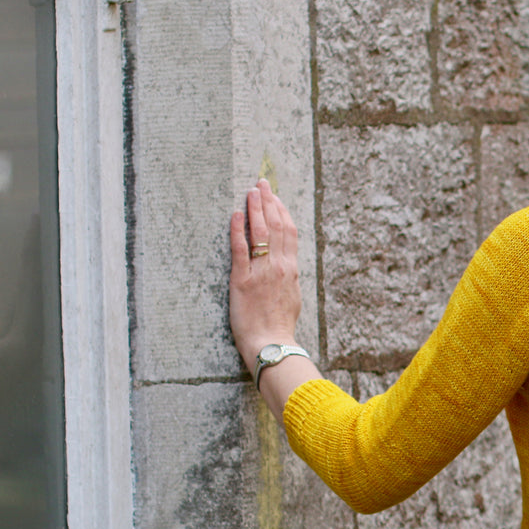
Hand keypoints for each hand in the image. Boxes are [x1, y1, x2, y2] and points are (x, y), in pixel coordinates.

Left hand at [229, 179, 302, 374]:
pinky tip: (236, 214)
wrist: (271, 344)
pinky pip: (240, 250)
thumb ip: (288, 278)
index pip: (289, 232)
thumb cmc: (280, 326)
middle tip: (261, 184)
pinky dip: (238, 229)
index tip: (274, 196)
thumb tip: (286, 267)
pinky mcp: (242, 280)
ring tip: (250, 191)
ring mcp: (261, 272)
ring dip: (255, 208)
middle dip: (268, 202)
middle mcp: (279, 267)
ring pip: (261, 232)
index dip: (281, 211)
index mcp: (291, 270)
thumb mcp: (291, 298)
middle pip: (276, 226)